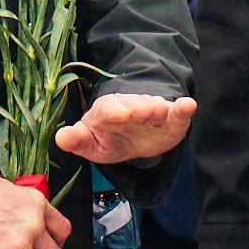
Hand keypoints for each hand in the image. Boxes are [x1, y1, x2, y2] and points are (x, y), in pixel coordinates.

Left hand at [53, 94, 196, 165]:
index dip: (114, 111)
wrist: (133, 138)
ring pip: (155, 107)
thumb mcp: (91, 143)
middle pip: (135, 105)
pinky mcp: (171, 120)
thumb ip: (77, 140)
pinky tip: (188, 105)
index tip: (119, 113)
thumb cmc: (108, 139)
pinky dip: (183, 109)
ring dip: (157, 108)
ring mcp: (152, 112)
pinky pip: (178, 113)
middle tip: (142, 110)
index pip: (109, 110)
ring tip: (160, 109)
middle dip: (138, 107)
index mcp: (107, 112)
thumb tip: (60, 138)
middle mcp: (131, 107)